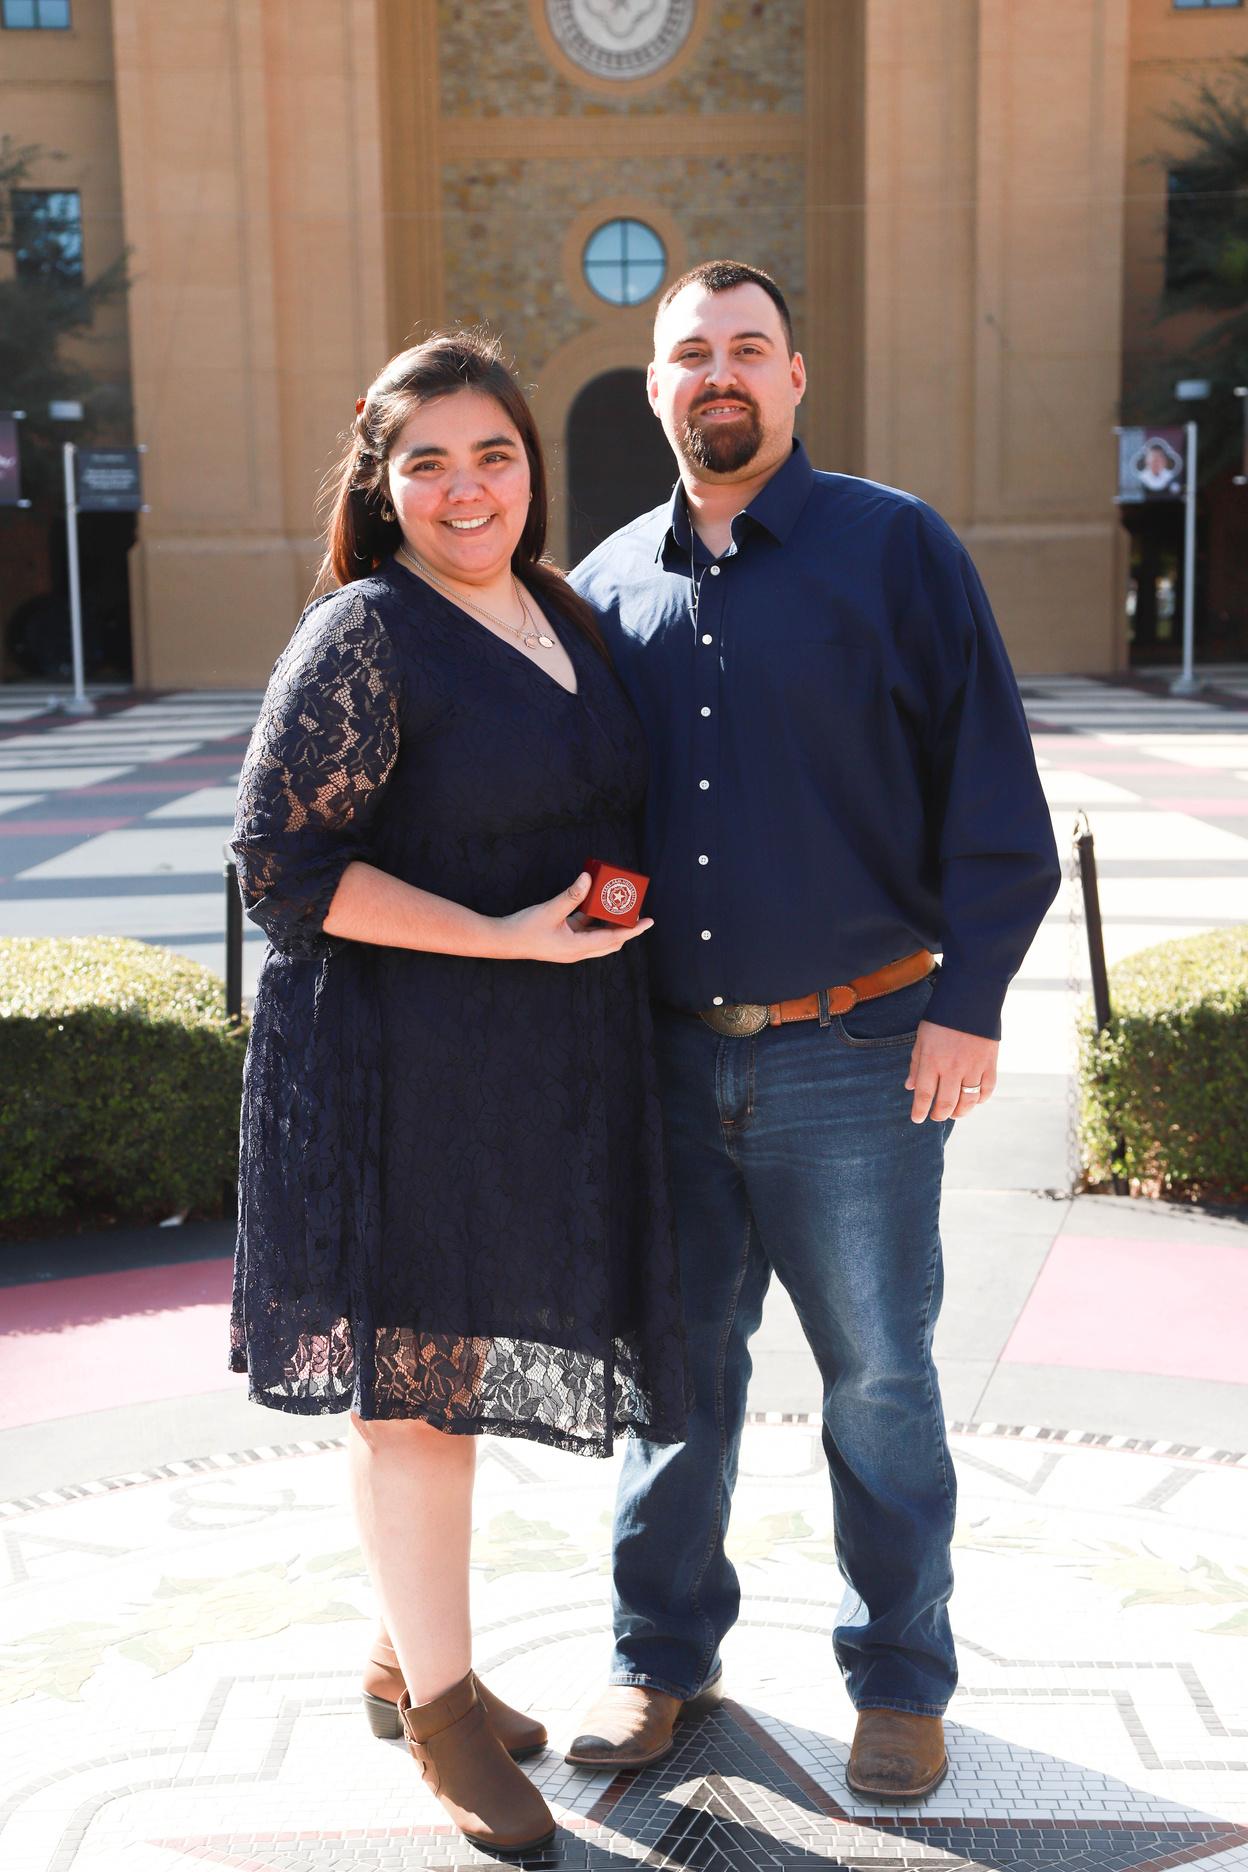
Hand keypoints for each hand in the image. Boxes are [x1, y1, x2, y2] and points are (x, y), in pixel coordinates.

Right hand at [498, 873, 652, 963]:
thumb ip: (571, 895)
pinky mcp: (564, 939)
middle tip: (636, 910)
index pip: (614, 938)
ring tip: (618, 904)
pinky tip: (594, 902)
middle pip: (611, 941)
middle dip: (626, 927)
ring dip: (609, 922)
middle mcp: (578, 950)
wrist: (503, 940)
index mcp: (578, 947)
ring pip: (599, 936)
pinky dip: (593, 918)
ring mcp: (571, 946)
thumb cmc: (525, 929)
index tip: (650, 921)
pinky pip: (585, 929)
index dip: (633, 929)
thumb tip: (588, 878)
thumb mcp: (550, 909)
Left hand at [905, 1019, 998, 1122]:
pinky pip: (986, 1090)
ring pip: (967, 1101)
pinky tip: (973, 1101)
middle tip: (936, 1117)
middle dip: (939, 1115)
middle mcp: (952, 1068)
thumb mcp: (922, 1039)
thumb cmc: (941, 1019)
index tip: (917, 1119)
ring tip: (954, 1113)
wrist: (970, 999)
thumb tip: (910, 1087)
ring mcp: (973, 1067)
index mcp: (932, 1061)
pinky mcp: (990, 1064)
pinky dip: (980, 1100)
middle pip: (945, 1103)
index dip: (919, 1111)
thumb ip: (916, 1064)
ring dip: (959, 1112)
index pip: (924, 1095)